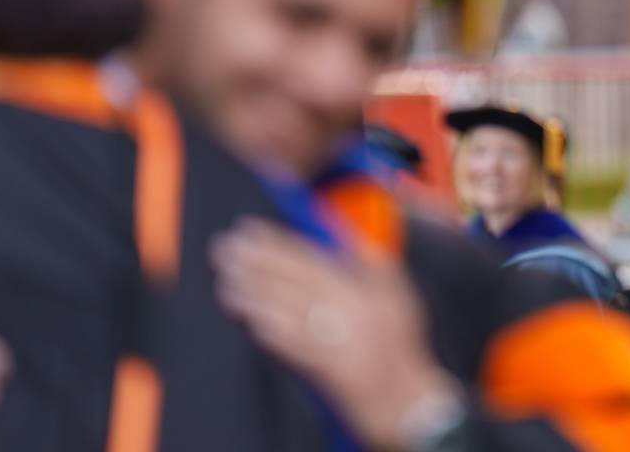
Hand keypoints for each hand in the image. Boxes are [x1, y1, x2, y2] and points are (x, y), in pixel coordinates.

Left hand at [212, 218, 458, 450]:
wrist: (402, 399)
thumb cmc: (400, 347)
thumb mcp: (399, 297)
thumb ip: (376, 264)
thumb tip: (353, 238)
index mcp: (360, 292)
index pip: (310, 259)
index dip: (277, 243)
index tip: (251, 230)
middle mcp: (344, 313)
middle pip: (292, 282)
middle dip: (256, 263)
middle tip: (227, 249)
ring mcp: (333, 341)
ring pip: (286, 311)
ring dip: (254, 294)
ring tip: (228, 280)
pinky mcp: (323, 368)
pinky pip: (292, 346)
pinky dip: (270, 330)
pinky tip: (250, 319)